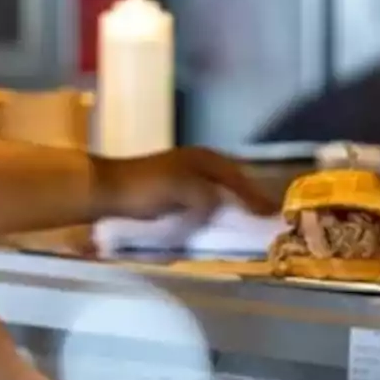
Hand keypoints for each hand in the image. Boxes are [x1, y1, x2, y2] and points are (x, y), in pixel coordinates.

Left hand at [92, 148, 278, 221]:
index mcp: (204, 159)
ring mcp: (183, 174)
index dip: (256, 196)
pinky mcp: (171, 189)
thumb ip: (210, 197)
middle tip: (266, 216)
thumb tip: (223, 206)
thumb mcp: (185, 191)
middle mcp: (197, 162)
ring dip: (232, 203)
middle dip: (248, 197)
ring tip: (248, 220)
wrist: (106, 190)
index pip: (239, 179)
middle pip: (231, 181)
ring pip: (217, 189)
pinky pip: (203, 198)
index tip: (273, 213)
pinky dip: (215, 208)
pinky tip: (218, 221)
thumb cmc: (146, 188)